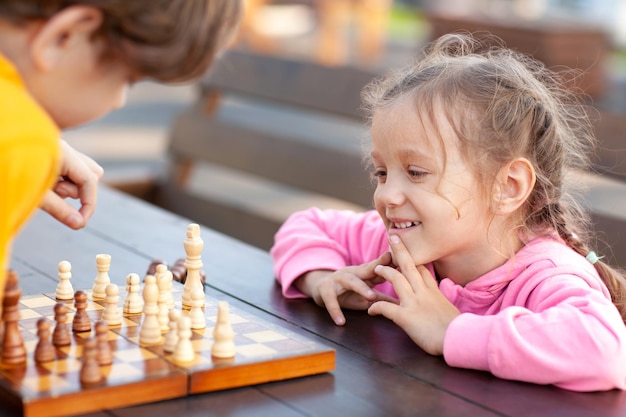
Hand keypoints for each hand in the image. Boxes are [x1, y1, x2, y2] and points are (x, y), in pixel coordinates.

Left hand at [39, 140, 103, 228]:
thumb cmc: (8, 172)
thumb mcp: (35, 195)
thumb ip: (59, 210)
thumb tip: (79, 224)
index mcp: (63, 153)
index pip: (90, 180)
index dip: (89, 204)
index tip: (80, 222)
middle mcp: (65, 148)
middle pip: (92, 173)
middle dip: (79, 191)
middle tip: (54, 196)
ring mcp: (59, 149)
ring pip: (82, 171)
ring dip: (70, 185)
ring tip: (45, 188)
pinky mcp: (52, 154)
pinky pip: (69, 169)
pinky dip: (62, 180)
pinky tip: (42, 182)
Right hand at [295, 252, 397, 325]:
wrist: (320, 288)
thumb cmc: (348, 291)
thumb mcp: (365, 293)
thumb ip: (383, 297)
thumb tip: (403, 303)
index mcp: (364, 273)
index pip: (381, 268)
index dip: (392, 265)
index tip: (407, 263)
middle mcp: (353, 273)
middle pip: (367, 269)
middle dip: (379, 268)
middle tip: (394, 273)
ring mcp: (338, 279)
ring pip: (351, 281)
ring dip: (361, 288)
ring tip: (371, 297)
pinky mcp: (325, 289)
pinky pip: (331, 300)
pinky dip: (335, 311)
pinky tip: (341, 322)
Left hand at [368, 235, 459, 354]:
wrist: (459, 339)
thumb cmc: (458, 330)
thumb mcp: (449, 310)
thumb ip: (440, 304)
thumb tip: (439, 306)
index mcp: (434, 292)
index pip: (422, 269)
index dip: (414, 258)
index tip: (407, 249)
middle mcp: (423, 293)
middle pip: (410, 265)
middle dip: (399, 250)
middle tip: (391, 237)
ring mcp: (414, 303)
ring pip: (397, 280)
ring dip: (385, 272)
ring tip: (376, 269)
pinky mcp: (406, 317)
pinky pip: (386, 307)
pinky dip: (376, 307)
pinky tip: (370, 310)